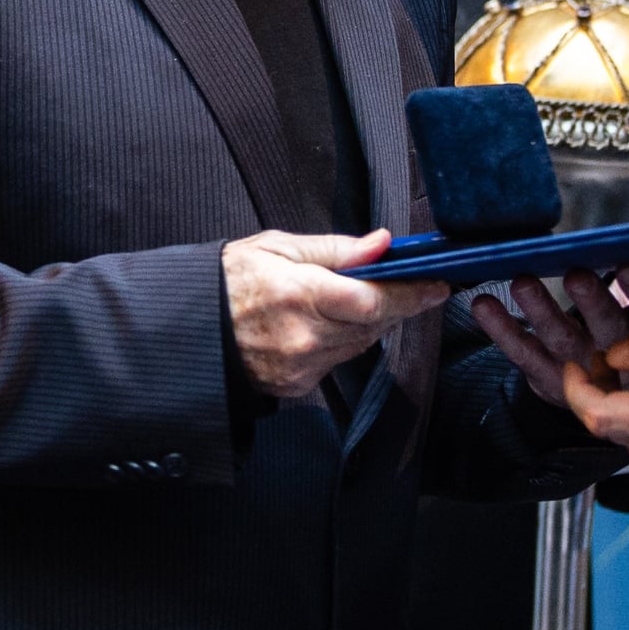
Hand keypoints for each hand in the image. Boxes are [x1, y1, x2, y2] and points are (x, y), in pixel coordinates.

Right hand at [226, 230, 445, 401]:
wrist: (191, 327)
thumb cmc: (232, 278)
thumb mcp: (278, 246)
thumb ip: (336, 249)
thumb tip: (382, 244)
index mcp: (299, 294)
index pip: (374, 299)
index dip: (412, 294)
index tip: (437, 286)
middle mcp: (304, 336)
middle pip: (374, 324)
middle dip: (394, 304)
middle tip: (406, 285)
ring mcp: (300, 366)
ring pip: (360, 344)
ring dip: (368, 322)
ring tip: (350, 299)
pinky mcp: (297, 385)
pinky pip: (337, 361)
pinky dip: (341, 342)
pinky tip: (323, 324)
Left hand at [469, 173, 628, 408]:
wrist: (616, 389)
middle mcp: (622, 355)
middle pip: (609, 329)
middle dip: (592, 302)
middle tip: (575, 274)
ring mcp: (584, 371)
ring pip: (562, 341)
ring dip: (541, 311)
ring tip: (522, 282)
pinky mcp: (549, 379)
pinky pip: (524, 355)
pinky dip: (503, 331)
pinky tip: (485, 305)